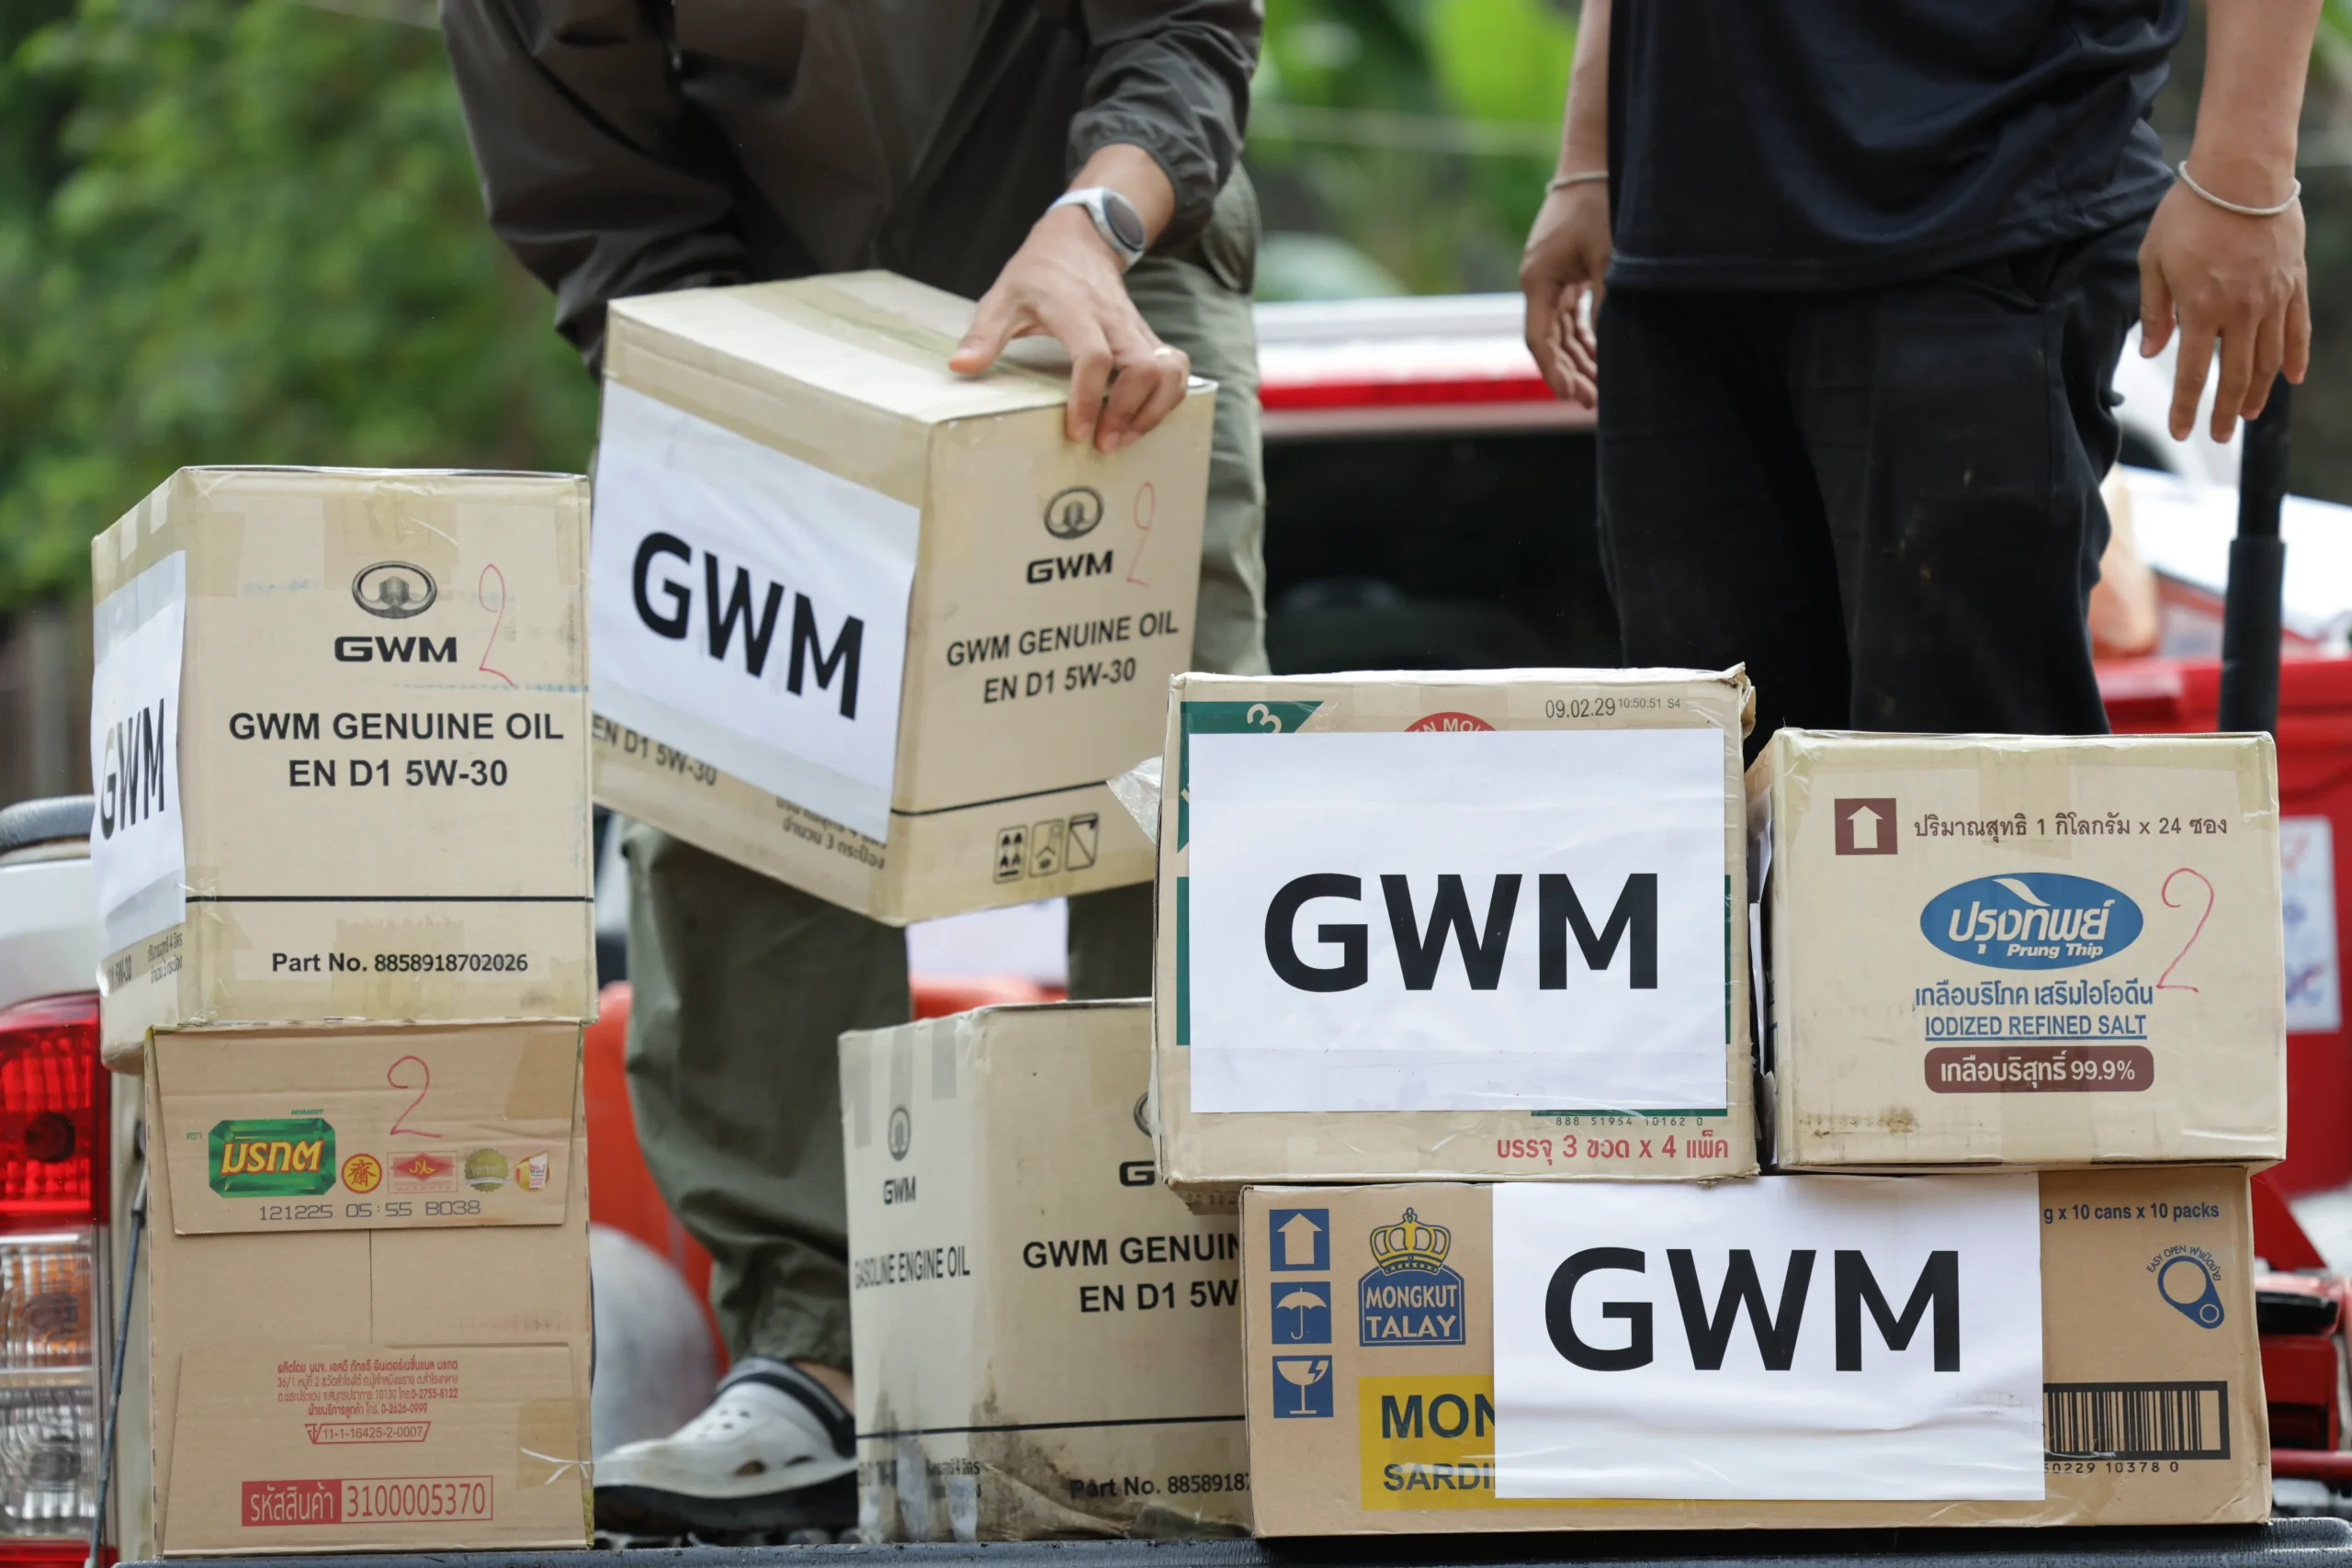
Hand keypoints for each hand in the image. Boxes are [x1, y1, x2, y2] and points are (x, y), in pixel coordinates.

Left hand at [949, 207, 1188, 451]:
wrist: (1079, 241)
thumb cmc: (1038, 273)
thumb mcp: (1003, 296)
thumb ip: (984, 333)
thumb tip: (961, 366)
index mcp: (1077, 311)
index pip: (1094, 357)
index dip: (1088, 398)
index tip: (1077, 432)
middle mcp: (1115, 320)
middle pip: (1145, 367)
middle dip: (1130, 412)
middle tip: (1104, 443)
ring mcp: (1138, 329)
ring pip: (1170, 370)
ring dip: (1155, 409)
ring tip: (1125, 436)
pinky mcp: (1151, 337)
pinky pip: (1176, 369)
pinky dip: (1168, 398)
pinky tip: (1142, 417)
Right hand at [1519, 180, 1612, 406]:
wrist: (1594, 163)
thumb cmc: (1599, 206)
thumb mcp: (1608, 257)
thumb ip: (1607, 303)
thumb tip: (1612, 347)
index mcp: (1537, 280)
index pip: (1540, 340)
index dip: (1554, 372)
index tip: (1571, 397)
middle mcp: (1537, 281)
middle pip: (1548, 341)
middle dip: (1569, 372)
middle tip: (1590, 402)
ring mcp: (1549, 276)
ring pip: (1558, 331)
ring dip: (1576, 358)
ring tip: (1597, 387)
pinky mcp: (1564, 271)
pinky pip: (1568, 315)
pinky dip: (1582, 337)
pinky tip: (1598, 357)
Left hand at [2138, 170, 2309, 441]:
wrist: (2243, 173)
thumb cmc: (2189, 212)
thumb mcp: (2153, 259)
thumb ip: (2154, 310)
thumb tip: (2152, 353)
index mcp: (2200, 308)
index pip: (2191, 373)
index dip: (2185, 407)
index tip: (2181, 432)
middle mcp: (2241, 310)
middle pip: (2235, 375)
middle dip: (2226, 410)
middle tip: (2219, 435)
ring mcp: (2272, 298)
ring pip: (2268, 359)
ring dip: (2259, 391)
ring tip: (2249, 415)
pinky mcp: (2294, 282)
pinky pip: (2298, 329)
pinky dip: (2295, 357)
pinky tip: (2291, 378)